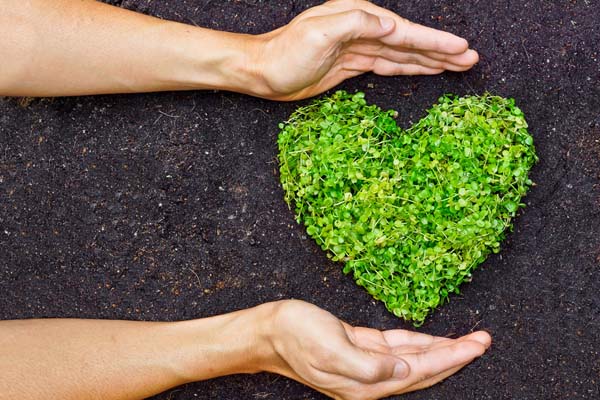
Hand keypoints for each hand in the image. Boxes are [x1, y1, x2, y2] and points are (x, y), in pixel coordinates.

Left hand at [252, 0, 478, 99]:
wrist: (263, 72)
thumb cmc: (285, 54)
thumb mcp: (317, 34)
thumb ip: (356, 24)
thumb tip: (390, 25)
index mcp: (358, 16)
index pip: (403, 31)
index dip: (434, 41)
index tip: (461, 49)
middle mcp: (362, 28)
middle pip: (410, 42)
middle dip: (441, 51)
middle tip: (471, 59)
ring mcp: (359, 47)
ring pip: (403, 54)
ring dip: (430, 60)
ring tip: (458, 65)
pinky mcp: (353, 64)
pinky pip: (388, 65)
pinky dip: (409, 68)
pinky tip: (426, 69)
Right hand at [262, 300, 490, 399]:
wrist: (270, 330)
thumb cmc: (295, 337)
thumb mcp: (330, 350)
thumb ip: (368, 365)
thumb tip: (403, 372)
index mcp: (366, 383)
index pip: (420, 373)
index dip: (451, 358)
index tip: (475, 345)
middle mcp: (371, 378)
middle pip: (424, 369)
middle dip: (456, 355)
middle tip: (484, 340)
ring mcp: (367, 363)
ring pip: (415, 358)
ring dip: (442, 348)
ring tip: (469, 339)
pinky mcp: (362, 347)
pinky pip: (399, 347)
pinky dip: (420, 342)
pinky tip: (434, 339)